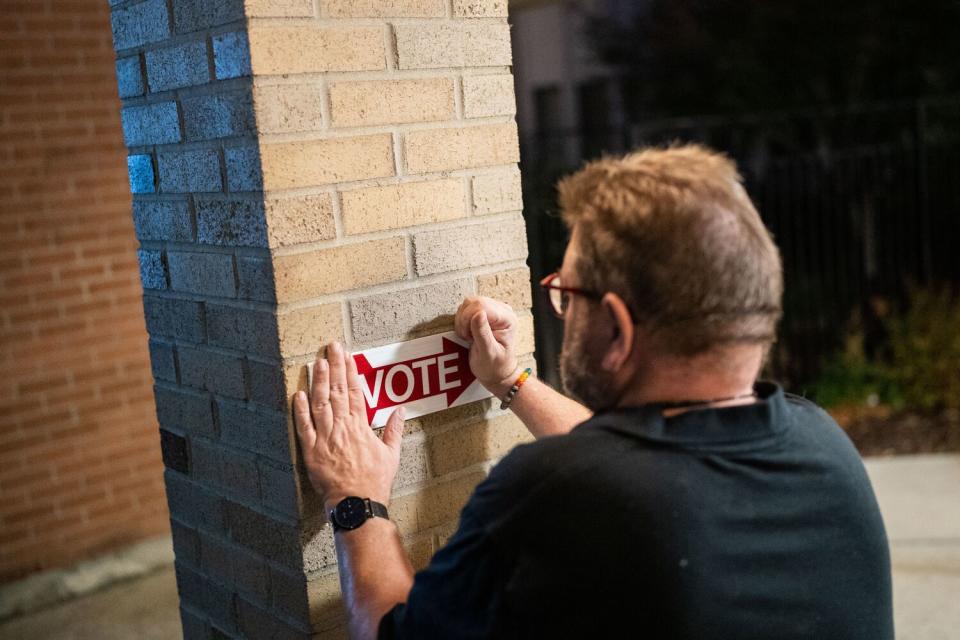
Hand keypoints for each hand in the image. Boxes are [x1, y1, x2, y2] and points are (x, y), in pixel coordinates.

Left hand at [292, 342, 404, 511]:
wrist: (357, 503)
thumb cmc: (375, 481)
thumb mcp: (391, 455)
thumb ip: (394, 430)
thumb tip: (401, 410)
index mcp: (361, 427)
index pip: (356, 393)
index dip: (351, 373)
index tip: (348, 356)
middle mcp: (342, 428)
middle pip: (338, 392)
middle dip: (335, 367)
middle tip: (331, 347)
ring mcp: (326, 438)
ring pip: (321, 404)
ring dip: (320, 382)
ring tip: (318, 363)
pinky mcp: (312, 451)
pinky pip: (304, 427)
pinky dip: (300, 410)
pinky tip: (298, 394)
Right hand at [454, 296, 519, 396]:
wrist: (497, 373)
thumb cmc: (495, 366)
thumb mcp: (488, 353)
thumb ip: (483, 334)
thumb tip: (478, 314)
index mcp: (507, 318)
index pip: (481, 306)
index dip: (468, 319)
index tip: (469, 337)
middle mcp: (502, 311)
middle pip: (473, 302)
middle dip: (464, 320)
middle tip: (469, 338)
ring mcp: (492, 310)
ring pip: (467, 304)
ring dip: (462, 321)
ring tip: (469, 336)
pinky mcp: (483, 313)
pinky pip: (465, 309)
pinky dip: (461, 321)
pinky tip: (468, 333)